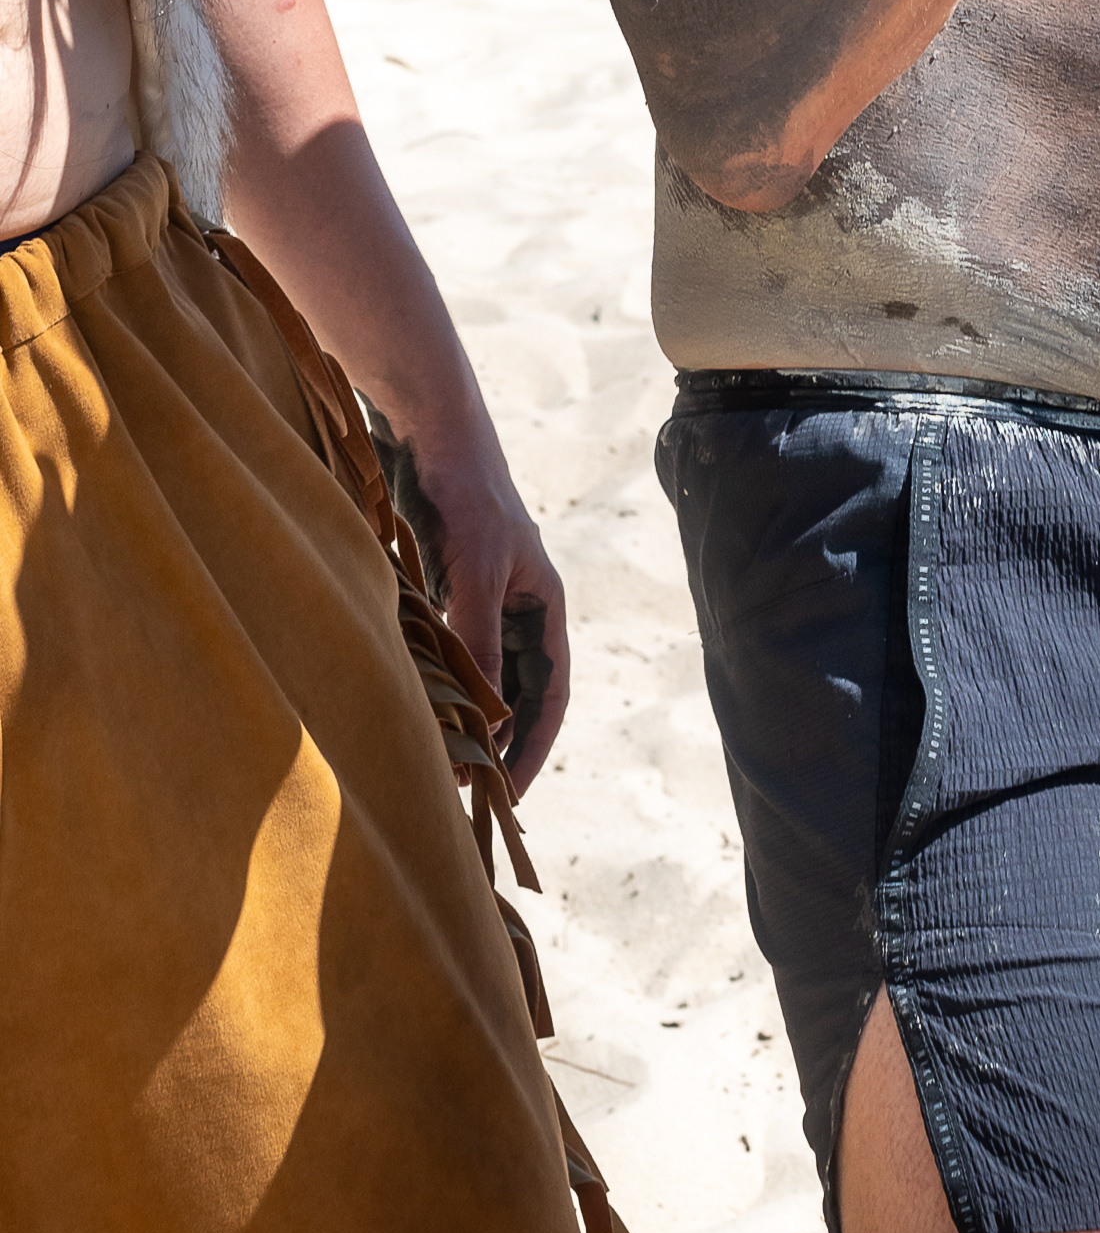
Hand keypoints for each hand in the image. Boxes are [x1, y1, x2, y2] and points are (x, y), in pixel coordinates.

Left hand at [377, 415, 572, 794]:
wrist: (430, 438)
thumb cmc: (466, 497)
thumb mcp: (478, 573)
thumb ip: (482, 640)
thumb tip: (490, 717)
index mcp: (544, 605)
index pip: (551, 692)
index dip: (536, 744)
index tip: (513, 792)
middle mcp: (517, 609)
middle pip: (520, 692)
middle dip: (502, 744)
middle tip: (474, 794)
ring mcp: (480, 603)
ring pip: (481, 677)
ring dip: (467, 720)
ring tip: (442, 765)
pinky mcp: (443, 594)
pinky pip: (447, 654)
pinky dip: (437, 688)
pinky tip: (415, 713)